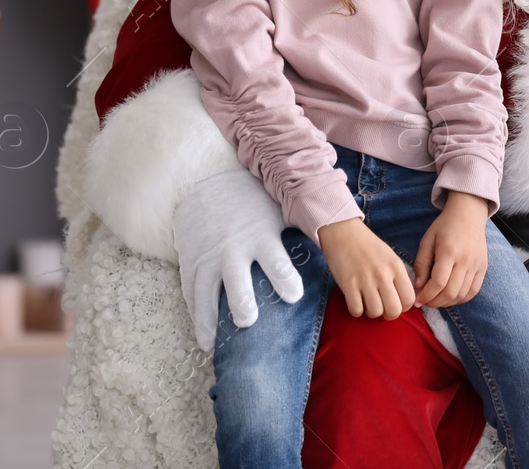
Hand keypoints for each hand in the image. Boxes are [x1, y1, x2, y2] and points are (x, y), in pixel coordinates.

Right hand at [171, 169, 303, 352]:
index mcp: (260, 236)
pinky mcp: (191, 262)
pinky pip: (190, 290)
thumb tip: (337, 241)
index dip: (285, 277)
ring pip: (206, 290)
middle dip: (241, 300)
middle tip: (248, 321)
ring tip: (213, 344)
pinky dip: (194, 312)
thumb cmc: (252, 204)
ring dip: (209, 318)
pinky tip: (201, 333)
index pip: (276, 259)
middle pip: (236, 278)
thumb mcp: (278, 212)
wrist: (207, 185)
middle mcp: (233, 249)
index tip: (294, 296)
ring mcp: (208, 257)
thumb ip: (302, 230)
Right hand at [319, 218, 416, 318]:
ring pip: (375, 313)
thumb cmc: (368, 246)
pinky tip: (356, 301)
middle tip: (382, 307)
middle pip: (394, 310)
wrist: (344, 232)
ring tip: (368, 302)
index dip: (404, 306)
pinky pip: (356, 310)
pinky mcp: (348, 284)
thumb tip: (405, 300)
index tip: (396, 303)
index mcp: (396, 267)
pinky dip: (356, 310)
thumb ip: (398, 276)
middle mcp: (383, 274)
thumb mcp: (390, 257)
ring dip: (371, 312)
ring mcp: (365, 280)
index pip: (409, 299)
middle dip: (389, 314)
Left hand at [414, 191, 489, 307]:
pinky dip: (461, 299)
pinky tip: (451, 297)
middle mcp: (465, 260)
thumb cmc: (444, 226)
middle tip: (425, 302)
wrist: (468, 214)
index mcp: (449, 252)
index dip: (426, 296)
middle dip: (435, 302)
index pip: (438, 282)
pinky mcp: (483, 268)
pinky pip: (473, 291)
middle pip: (450, 292)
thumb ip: (421, 263)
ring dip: (447, 303)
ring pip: (462, 295)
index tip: (417, 300)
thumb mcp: (427, 240)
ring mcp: (476, 265)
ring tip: (436, 300)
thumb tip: (418, 286)